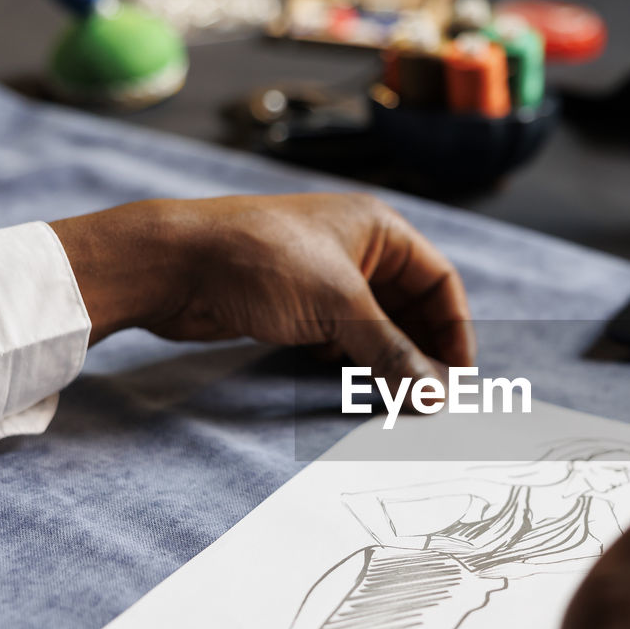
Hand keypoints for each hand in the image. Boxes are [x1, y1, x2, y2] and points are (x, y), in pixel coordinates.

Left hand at [51, 193, 473, 380]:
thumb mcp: (338, 307)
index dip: (454, 329)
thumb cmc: (258, 260)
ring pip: (375, 327)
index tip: (457, 378)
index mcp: (378, 229)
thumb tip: (435, 396)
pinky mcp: (295, 306)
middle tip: (430, 398)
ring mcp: (324, 279)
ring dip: (387, 361)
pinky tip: (348, 382)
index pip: (439, 281)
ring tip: (396, 399)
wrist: (172, 263)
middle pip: (410, 308)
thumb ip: (391, 353)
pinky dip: (352, 361)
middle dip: (422, 351)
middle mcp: (356, 249)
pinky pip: (341, 338)